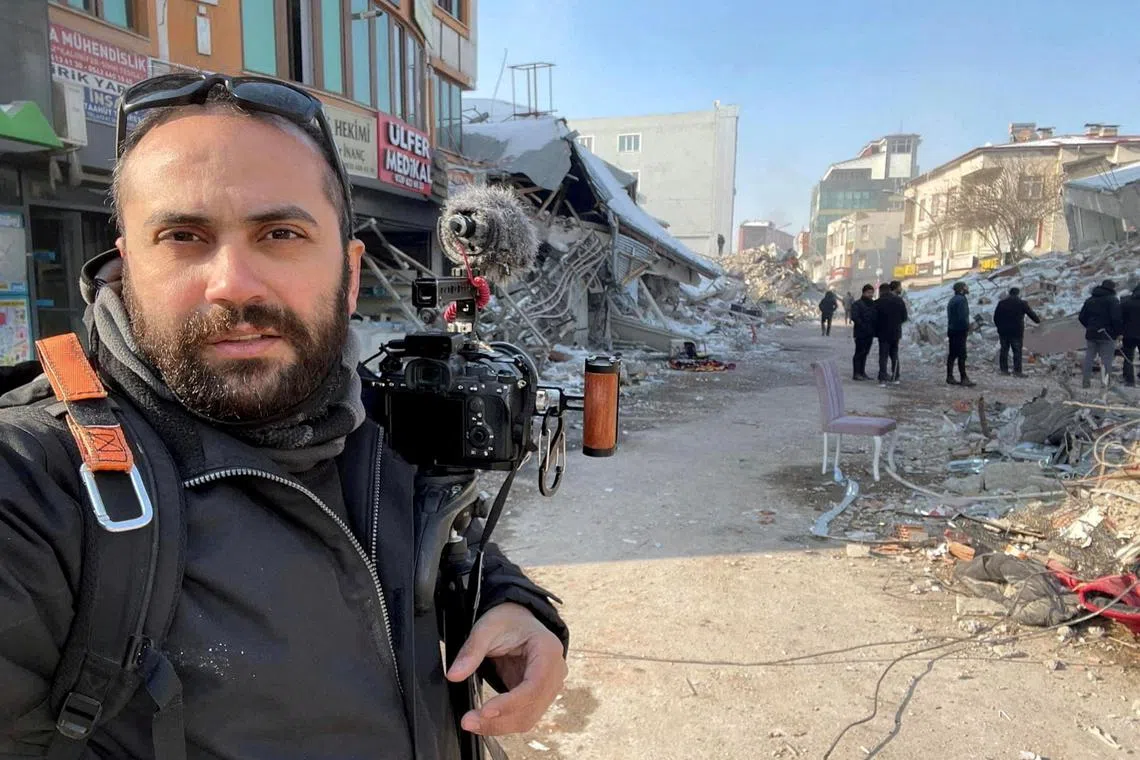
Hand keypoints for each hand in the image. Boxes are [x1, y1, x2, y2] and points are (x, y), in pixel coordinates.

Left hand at [446, 602, 566, 735]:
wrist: (517, 620)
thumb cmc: (507, 621)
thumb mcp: (487, 628)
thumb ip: (471, 651)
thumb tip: (454, 676)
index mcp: (548, 650)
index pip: (534, 686)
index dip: (510, 703)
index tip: (484, 711)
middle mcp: (555, 672)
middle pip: (532, 707)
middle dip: (500, 720)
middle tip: (468, 721)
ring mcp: (549, 687)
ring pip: (528, 718)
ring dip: (500, 726)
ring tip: (472, 722)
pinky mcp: (537, 697)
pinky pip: (523, 716)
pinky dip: (503, 722)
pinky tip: (483, 720)